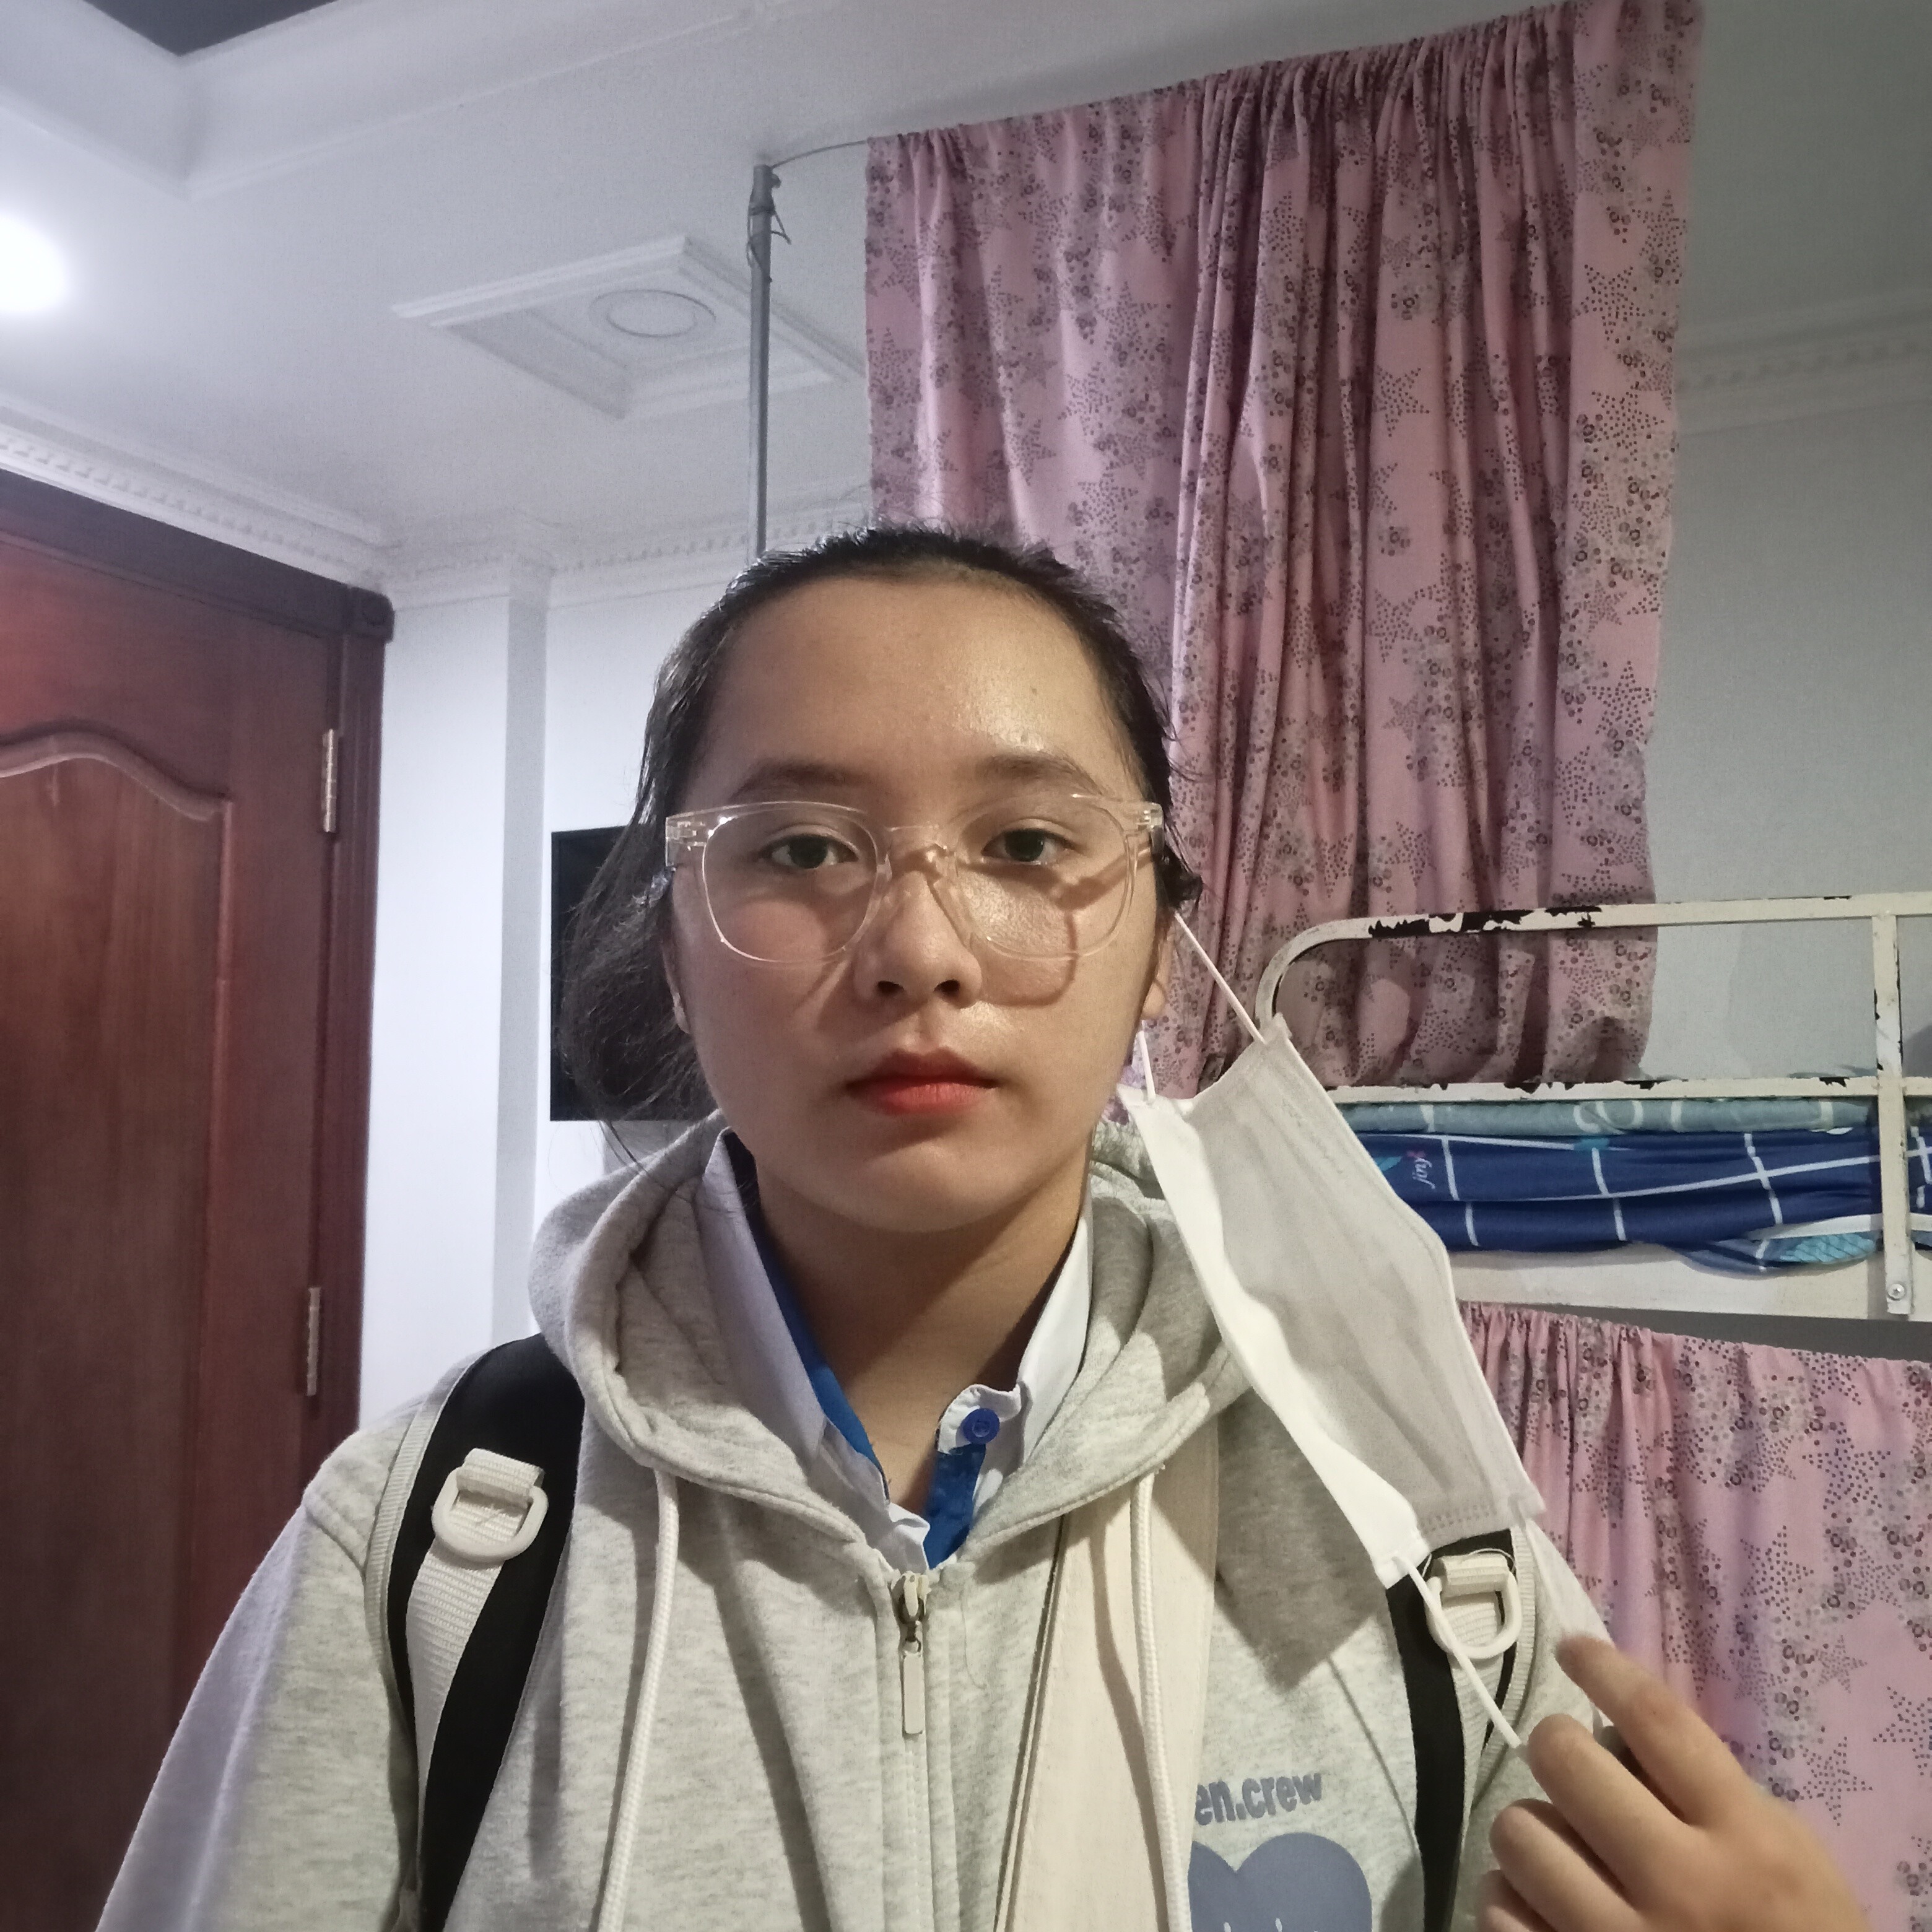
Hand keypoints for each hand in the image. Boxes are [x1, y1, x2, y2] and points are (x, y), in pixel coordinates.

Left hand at [1478, 1634, 1867, 1931]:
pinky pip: (1498, 1909)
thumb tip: (1619, 1733)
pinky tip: (1540, 1902)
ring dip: (1532, 1830)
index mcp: (1742, 1839)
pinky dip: (1509, 1897)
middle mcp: (1680, 1884)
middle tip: (1569, 1766)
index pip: (1657, 1720)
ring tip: (1560, 1848)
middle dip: (1557, 1749)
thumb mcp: (1782, 1851)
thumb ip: (1710, 1791)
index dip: (1603, 1668)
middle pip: (1565, 1761)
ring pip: (1518, 1831)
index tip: (1573, 1648)